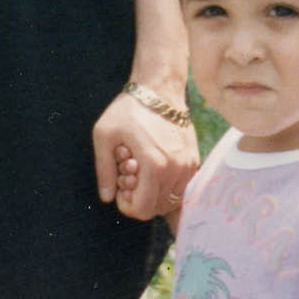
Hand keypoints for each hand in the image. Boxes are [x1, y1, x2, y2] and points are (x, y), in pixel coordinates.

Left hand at [93, 90, 196, 220]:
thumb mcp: (104, 135)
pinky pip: (181, 187)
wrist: (159, 88)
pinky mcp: (194, 160)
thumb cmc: (129, 109)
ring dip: (154, 192)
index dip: (127, 205)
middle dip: (140, 197)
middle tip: (129, 174)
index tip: (121, 185)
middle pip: (157, 208)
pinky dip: (167, 185)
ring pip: (171, 200)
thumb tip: (107, 197)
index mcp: (154, 165)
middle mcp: (175, 169)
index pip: (143, 209)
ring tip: (141, 168)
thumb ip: (104, 170)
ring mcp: (188, 165)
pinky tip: (154, 165)